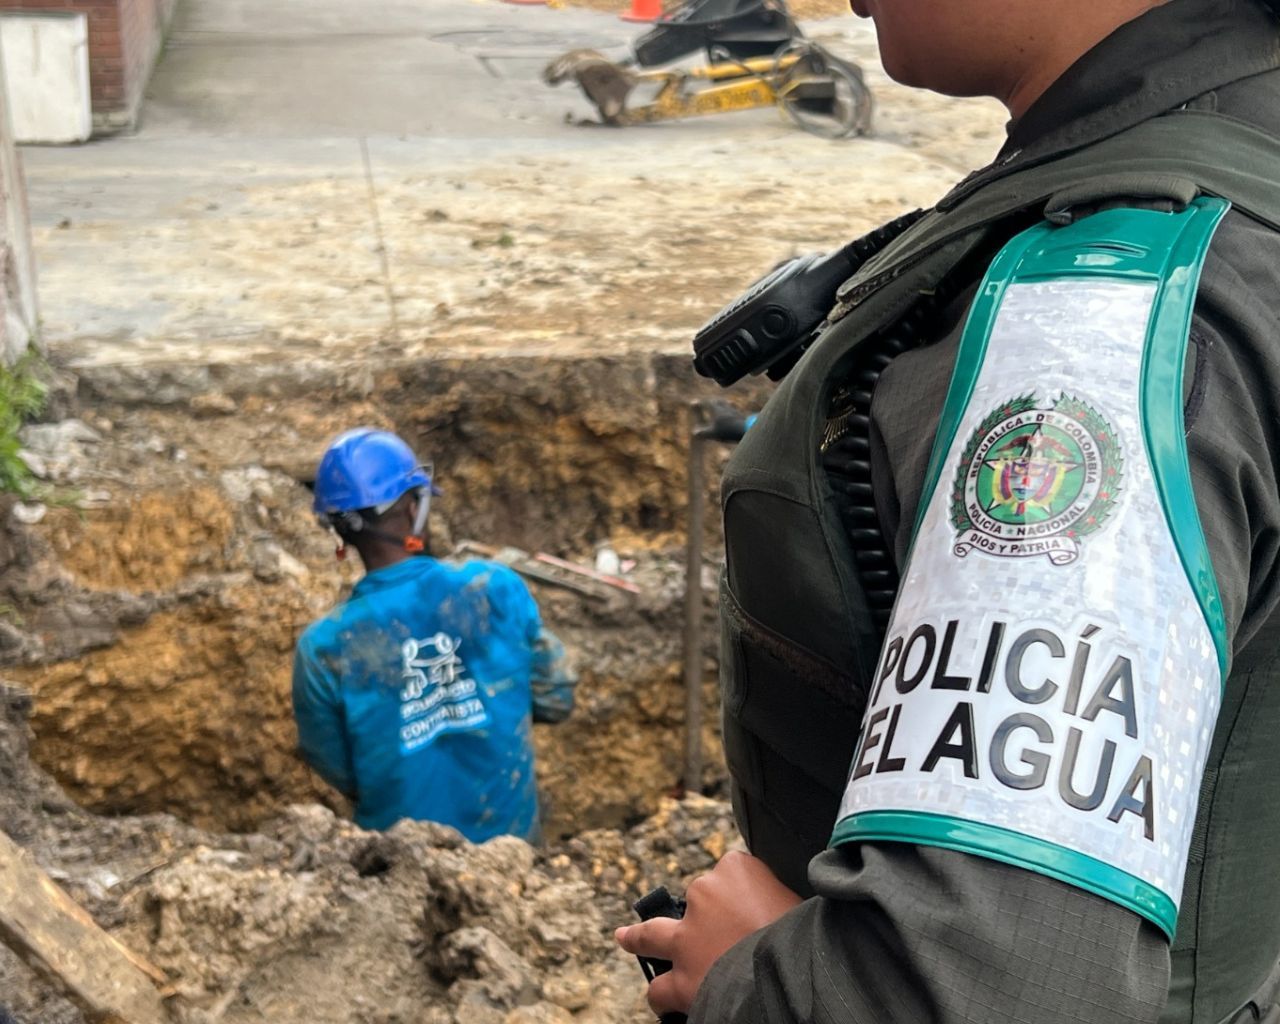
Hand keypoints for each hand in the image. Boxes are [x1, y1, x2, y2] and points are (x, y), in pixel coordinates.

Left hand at [615, 851, 802, 1015]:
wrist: (795, 972)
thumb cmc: (808, 933)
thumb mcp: (800, 899)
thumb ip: (778, 898)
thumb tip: (775, 909)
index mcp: (737, 868)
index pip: (732, 869)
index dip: (744, 892)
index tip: (758, 906)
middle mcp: (705, 893)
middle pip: (696, 895)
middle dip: (699, 908)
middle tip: (704, 923)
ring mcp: (688, 936)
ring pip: (651, 934)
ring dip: (640, 938)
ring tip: (625, 938)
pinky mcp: (683, 979)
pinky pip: (660, 988)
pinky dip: (663, 994)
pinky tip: (664, 1000)